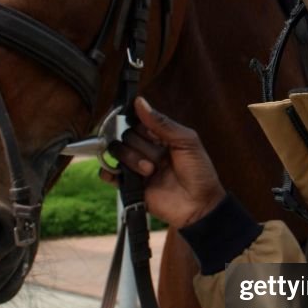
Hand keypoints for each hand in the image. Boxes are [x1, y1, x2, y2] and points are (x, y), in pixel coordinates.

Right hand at [103, 96, 225, 228]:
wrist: (199, 205)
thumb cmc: (199, 173)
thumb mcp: (187, 141)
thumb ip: (162, 123)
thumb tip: (140, 102)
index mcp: (161, 137)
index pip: (139, 122)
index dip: (141, 125)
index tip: (148, 131)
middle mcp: (147, 150)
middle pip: (127, 136)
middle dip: (142, 147)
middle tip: (159, 159)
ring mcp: (137, 168)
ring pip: (118, 151)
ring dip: (133, 160)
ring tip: (150, 171)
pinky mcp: (131, 186)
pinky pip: (109, 174)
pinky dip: (108, 171)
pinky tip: (117, 173)